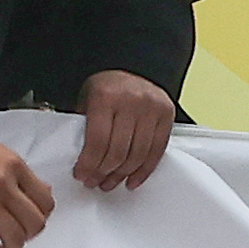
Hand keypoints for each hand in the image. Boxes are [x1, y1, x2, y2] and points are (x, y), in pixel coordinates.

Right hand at [0, 94, 54, 247]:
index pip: (44, 199)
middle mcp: (2, 181)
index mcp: (11, 163)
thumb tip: (30, 188)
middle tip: (19, 239)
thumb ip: (12, 170)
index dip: (41, 217)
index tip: (33, 222)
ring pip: (15, 238)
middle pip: (34, 223)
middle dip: (29, 237)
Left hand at [74, 69, 176, 191]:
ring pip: (137, 156)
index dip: (89, 164)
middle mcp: (131, 101)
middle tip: (94, 181)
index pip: (97, 141)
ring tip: (111, 182)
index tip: (82, 175)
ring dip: (122, 175)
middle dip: (103, 173)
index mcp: (105, 96)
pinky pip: (156, 152)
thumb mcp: (87, 100)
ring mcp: (151, 108)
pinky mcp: (166, 115)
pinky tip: (132, 180)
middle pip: (117, 152)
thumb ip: (84, 128)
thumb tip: (82, 163)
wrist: (133, 65)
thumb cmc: (107, 86)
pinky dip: (144, 171)